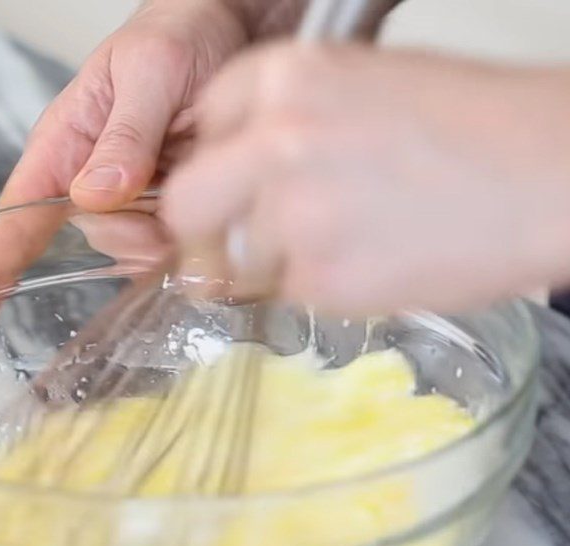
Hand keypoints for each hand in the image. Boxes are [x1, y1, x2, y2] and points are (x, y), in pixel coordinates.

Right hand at [0, 0, 256, 353]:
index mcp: (66, 146)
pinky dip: (196, 233)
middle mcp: (94, 183)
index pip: (15, 218)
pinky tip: (209, 195)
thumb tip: (93, 197)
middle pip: (97, 241)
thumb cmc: (180, 33)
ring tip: (193, 166)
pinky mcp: (174, 213)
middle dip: (134, 230)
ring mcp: (136, 202)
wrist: (238, 29)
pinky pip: (177, 248)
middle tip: (169, 181)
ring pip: (140, 250)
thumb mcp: (149, 71)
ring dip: (172, 227)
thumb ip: (124, 135)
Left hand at [163, 44, 569, 314]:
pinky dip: (312, 289)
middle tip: (241, 239)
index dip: (216, 165)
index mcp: (285, 78)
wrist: (549, 174)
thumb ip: (285, 126)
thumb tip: (236, 178)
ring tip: (331, 247)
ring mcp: (293, 215)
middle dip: (205, 228)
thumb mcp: (364, 88)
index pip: (201, 130)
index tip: (229, 188)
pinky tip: (363, 263)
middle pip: (184, 205)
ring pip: (228, 261)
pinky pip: (283, 295)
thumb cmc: (473, 129)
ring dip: (262, 265)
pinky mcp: (322, 279)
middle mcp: (275, 141)